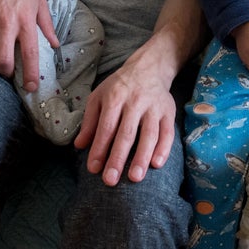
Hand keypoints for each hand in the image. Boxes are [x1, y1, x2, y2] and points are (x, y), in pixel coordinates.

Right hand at [0, 0, 58, 92]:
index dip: (31, 74)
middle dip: (6, 72)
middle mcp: (6, 25)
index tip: (31, 87)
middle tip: (8, 69)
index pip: (30, 54)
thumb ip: (47, 25)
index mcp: (25, 21)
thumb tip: (55, 45)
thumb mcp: (38, 1)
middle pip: (3, 62)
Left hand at [75, 56, 176, 186]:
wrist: (149, 68)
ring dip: (142, 157)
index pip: (106, 127)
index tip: (93, 169)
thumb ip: (89, 121)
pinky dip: (163, 149)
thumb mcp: (99, 97)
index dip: (99, 148)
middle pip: (126, 133)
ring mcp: (154, 107)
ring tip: (135, 178)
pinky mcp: (169, 112)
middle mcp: (135, 102)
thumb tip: (79, 145)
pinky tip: (156, 164)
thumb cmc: (119, 87)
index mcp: (115, 97)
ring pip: (149, 134)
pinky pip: (168, 132)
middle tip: (110, 180)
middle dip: (118, 158)